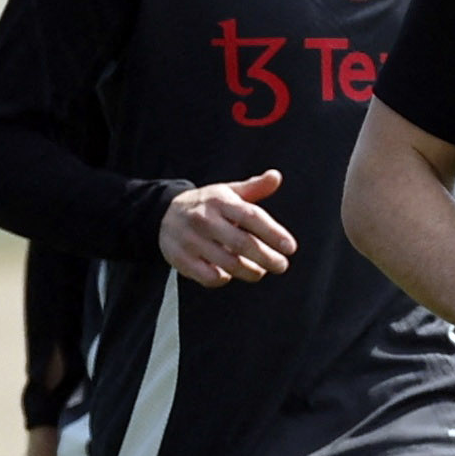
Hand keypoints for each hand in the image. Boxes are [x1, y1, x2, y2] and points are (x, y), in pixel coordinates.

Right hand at [159, 170, 296, 286]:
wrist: (163, 214)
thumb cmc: (207, 205)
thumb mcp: (228, 191)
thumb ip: (254, 187)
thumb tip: (276, 176)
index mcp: (220, 201)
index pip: (252, 217)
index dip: (273, 233)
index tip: (291, 247)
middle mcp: (205, 220)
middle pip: (242, 243)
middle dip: (266, 258)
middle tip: (282, 266)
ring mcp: (191, 240)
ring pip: (227, 263)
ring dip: (249, 271)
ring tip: (260, 271)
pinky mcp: (180, 258)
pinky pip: (208, 276)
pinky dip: (222, 279)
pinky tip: (229, 275)